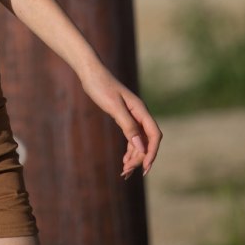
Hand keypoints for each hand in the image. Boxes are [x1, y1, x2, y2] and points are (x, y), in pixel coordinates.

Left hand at [79, 64, 162, 178]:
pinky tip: (124, 159)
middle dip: (140, 157)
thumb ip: (128, 126)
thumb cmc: (101, 87)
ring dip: (134, 156)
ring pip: (139, 141)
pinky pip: (132, 137)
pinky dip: (129, 149)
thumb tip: (141, 147)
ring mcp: (132, 116)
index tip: (145, 167)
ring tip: (124, 170)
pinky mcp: (124, 117)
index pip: (154, 135)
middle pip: (147, 141)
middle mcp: (139, 114)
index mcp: (141, 110)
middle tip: (126, 171)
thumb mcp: (114, 107)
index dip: (152, 152)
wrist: (90, 74)